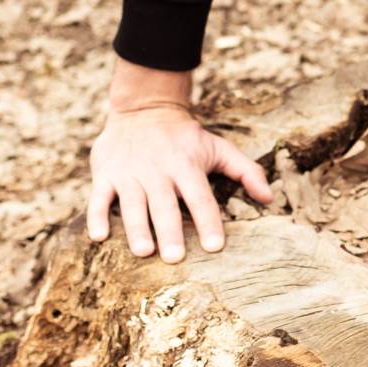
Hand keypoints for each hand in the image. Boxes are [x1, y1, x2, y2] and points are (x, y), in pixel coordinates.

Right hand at [87, 103, 273, 261]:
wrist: (144, 108)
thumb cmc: (186, 138)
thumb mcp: (218, 147)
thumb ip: (246, 171)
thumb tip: (270, 199)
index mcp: (187, 165)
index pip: (200, 197)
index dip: (208, 221)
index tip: (215, 247)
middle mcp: (158, 170)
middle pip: (165, 204)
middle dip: (170, 230)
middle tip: (175, 258)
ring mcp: (129, 172)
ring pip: (132, 203)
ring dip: (136, 227)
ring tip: (143, 251)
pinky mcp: (106, 173)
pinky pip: (99, 197)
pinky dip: (97, 216)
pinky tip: (100, 236)